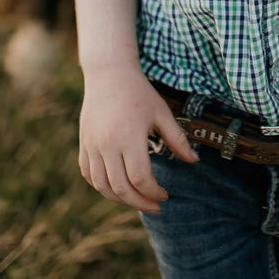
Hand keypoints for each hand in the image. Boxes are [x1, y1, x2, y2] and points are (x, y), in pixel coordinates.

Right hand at [79, 66, 198, 211]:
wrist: (109, 73)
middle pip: (120, 188)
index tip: (165, 194)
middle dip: (139, 202)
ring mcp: (92, 145)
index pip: (139, 178)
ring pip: (102, 185)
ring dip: (120, 199)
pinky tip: (116, 187)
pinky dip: (101, 186)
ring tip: (137, 199)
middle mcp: (107, 144)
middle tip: (155, 205)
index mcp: (129, 136)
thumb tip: (194, 161)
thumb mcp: (162, 113)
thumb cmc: (139, 93)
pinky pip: (88, 174)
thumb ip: (177, 139)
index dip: (153, 192)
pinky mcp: (84, 143)